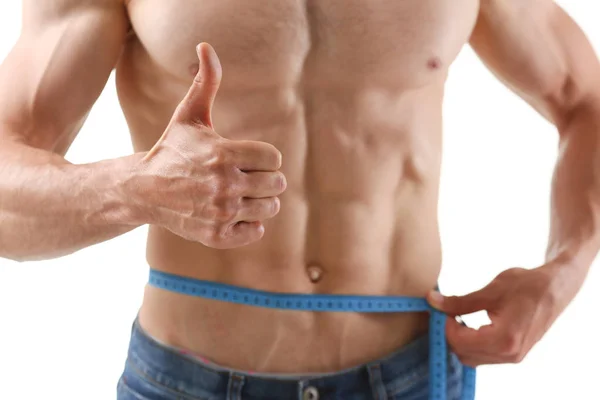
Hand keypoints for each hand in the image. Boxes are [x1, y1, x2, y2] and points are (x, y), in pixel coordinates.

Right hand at [127, 43, 285, 248]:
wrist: (144, 190)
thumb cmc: (172, 150)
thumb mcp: (188, 116)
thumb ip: (205, 84)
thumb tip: (206, 47)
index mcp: (223, 154)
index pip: (274, 158)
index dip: (264, 157)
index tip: (249, 158)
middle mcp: (224, 184)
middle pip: (277, 183)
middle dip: (265, 178)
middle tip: (246, 177)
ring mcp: (221, 212)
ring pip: (269, 208)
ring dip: (261, 201)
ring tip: (242, 194)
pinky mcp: (216, 235)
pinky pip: (255, 232)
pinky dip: (249, 225)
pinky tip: (235, 213)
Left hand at [427, 263, 581, 366]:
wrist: (555, 288)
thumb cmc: (525, 285)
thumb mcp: (490, 291)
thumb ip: (459, 301)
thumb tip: (431, 300)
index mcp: (503, 339)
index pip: (459, 342)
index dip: (445, 325)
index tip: (443, 308)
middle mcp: (509, 354)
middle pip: (463, 354)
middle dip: (450, 335)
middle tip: (447, 313)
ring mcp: (513, 357)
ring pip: (472, 359)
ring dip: (460, 341)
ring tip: (458, 318)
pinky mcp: (514, 354)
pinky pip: (484, 356)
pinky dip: (471, 343)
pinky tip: (469, 324)